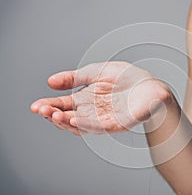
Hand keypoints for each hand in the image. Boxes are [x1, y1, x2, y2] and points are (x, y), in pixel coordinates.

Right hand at [31, 61, 171, 134]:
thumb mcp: (96, 72)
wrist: (149, 85)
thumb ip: (74, 77)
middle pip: (68, 117)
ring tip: (55, 115)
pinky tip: (75, 120)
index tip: (36, 106)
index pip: (63, 106)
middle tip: (42, 110)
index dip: (49, 106)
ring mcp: (103, 119)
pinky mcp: (117, 124)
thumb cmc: (127, 78)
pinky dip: (86, 124)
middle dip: (53, 115)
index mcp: (86, 99)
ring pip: (80, 125)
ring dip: (67, 122)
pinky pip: (99, 126)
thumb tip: (49, 82)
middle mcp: (92, 111)